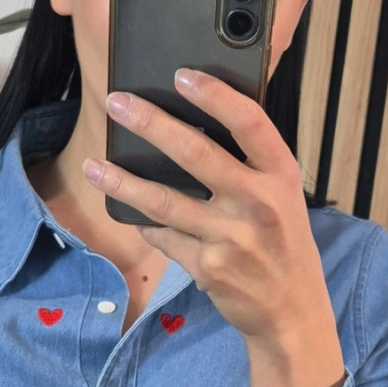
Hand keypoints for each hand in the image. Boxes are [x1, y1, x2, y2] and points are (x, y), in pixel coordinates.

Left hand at [83, 68, 339, 349]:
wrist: (293, 310)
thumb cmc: (283, 243)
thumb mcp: (284, 197)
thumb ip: (251, 165)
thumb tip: (194, 125)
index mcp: (281, 175)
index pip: (250, 123)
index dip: (215, 95)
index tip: (181, 76)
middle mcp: (259, 202)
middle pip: (195, 153)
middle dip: (150, 124)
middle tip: (117, 104)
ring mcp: (232, 237)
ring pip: (164, 201)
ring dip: (123, 181)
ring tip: (94, 166)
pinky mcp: (208, 268)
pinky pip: (165, 237)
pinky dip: (146, 224)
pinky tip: (129, 211)